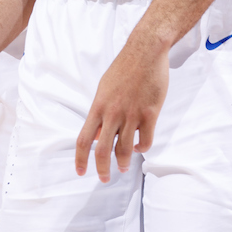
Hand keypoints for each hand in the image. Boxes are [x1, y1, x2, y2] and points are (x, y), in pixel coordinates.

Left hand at [75, 42, 168, 182]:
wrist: (145, 53)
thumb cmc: (123, 70)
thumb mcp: (104, 89)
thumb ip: (100, 113)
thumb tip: (96, 135)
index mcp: (98, 106)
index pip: (84, 139)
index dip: (81, 158)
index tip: (80, 171)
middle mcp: (113, 113)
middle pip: (103, 150)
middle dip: (103, 169)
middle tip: (105, 178)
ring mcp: (132, 114)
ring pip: (125, 149)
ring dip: (123, 162)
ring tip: (123, 167)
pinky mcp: (150, 114)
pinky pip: (145, 140)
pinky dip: (141, 148)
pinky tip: (138, 147)